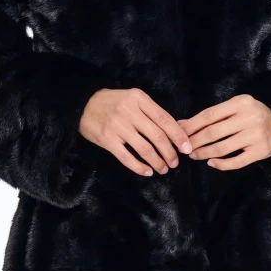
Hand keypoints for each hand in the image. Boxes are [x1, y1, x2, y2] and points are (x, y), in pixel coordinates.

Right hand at [79, 87, 193, 176]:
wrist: (82, 104)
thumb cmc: (113, 102)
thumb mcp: (133, 99)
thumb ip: (151, 112)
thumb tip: (176, 130)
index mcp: (139, 99)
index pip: (165, 119)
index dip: (178, 136)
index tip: (187, 148)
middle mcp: (129, 111)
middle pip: (157, 136)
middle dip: (170, 152)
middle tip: (175, 162)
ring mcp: (117, 126)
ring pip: (144, 148)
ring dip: (157, 161)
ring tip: (164, 169)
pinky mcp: (107, 140)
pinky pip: (127, 157)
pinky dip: (139, 167)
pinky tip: (148, 171)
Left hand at [176, 94, 270, 170]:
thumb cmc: (253, 115)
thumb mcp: (236, 107)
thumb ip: (213, 115)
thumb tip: (182, 124)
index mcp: (240, 103)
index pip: (209, 115)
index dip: (192, 126)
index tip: (179, 134)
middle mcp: (249, 118)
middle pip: (213, 132)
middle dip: (195, 141)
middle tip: (184, 148)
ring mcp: (256, 135)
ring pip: (222, 148)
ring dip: (204, 153)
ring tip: (194, 155)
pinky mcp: (260, 151)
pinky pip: (236, 161)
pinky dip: (221, 164)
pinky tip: (211, 163)